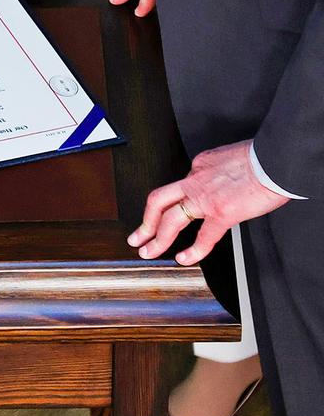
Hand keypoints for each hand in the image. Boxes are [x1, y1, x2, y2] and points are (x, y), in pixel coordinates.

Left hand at [128, 140, 289, 265]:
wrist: (277, 159)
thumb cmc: (264, 157)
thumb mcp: (232, 156)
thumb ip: (221, 171)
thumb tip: (225, 182)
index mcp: (200, 164)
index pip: (182, 185)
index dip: (179, 199)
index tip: (176, 209)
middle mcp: (196, 179)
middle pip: (159, 201)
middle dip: (145, 222)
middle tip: (137, 237)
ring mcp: (205, 198)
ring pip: (170, 219)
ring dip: (156, 238)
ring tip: (148, 251)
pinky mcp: (222, 213)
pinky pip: (203, 236)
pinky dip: (193, 251)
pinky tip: (184, 259)